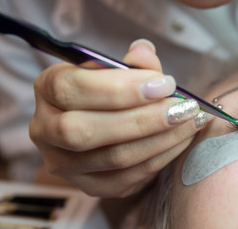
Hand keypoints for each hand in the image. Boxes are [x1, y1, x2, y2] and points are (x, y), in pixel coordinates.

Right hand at [29, 39, 209, 197]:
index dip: (121, 88)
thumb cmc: (108, 90)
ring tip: (191, 121)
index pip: (73, 89)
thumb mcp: (115, 69)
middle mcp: (46, 130)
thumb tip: (144, 52)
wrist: (102, 121)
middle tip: (183, 107)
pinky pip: (128, 178)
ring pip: (114, 157)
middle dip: (144, 119)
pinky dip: (160, 158)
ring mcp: (65, 164)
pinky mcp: (89, 185)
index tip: (165, 84)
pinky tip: (181, 140)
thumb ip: (132, 63)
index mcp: (48, 90)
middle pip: (87, 131)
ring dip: (161, 139)